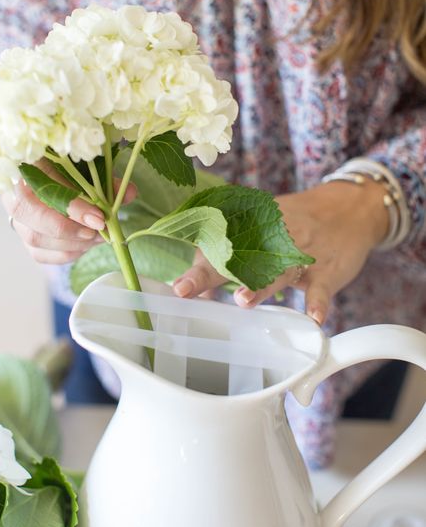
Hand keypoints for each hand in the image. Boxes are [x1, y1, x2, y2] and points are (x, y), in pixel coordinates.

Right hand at [1, 160, 135, 264]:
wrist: (51, 176)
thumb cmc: (72, 168)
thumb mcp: (89, 167)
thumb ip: (106, 180)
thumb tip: (129, 193)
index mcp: (26, 162)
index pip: (42, 184)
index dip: (71, 205)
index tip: (99, 217)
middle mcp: (12, 190)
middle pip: (29, 214)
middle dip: (68, 228)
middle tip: (98, 231)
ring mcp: (16, 216)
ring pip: (35, 237)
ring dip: (72, 243)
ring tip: (98, 238)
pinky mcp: (24, 237)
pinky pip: (40, 253)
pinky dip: (67, 253)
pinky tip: (86, 245)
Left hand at [173, 180, 389, 324]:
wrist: (350, 208)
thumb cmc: (297, 224)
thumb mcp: (263, 231)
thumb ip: (229, 256)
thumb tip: (199, 284)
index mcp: (252, 228)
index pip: (217, 245)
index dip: (196, 264)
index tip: (176, 285)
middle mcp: (272, 238)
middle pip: (236, 257)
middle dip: (209, 273)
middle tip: (185, 288)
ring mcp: (301, 254)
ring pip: (276, 271)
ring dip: (261, 286)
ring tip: (242, 300)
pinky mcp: (327, 269)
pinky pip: (321, 287)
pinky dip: (319, 302)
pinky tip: (314, 317)